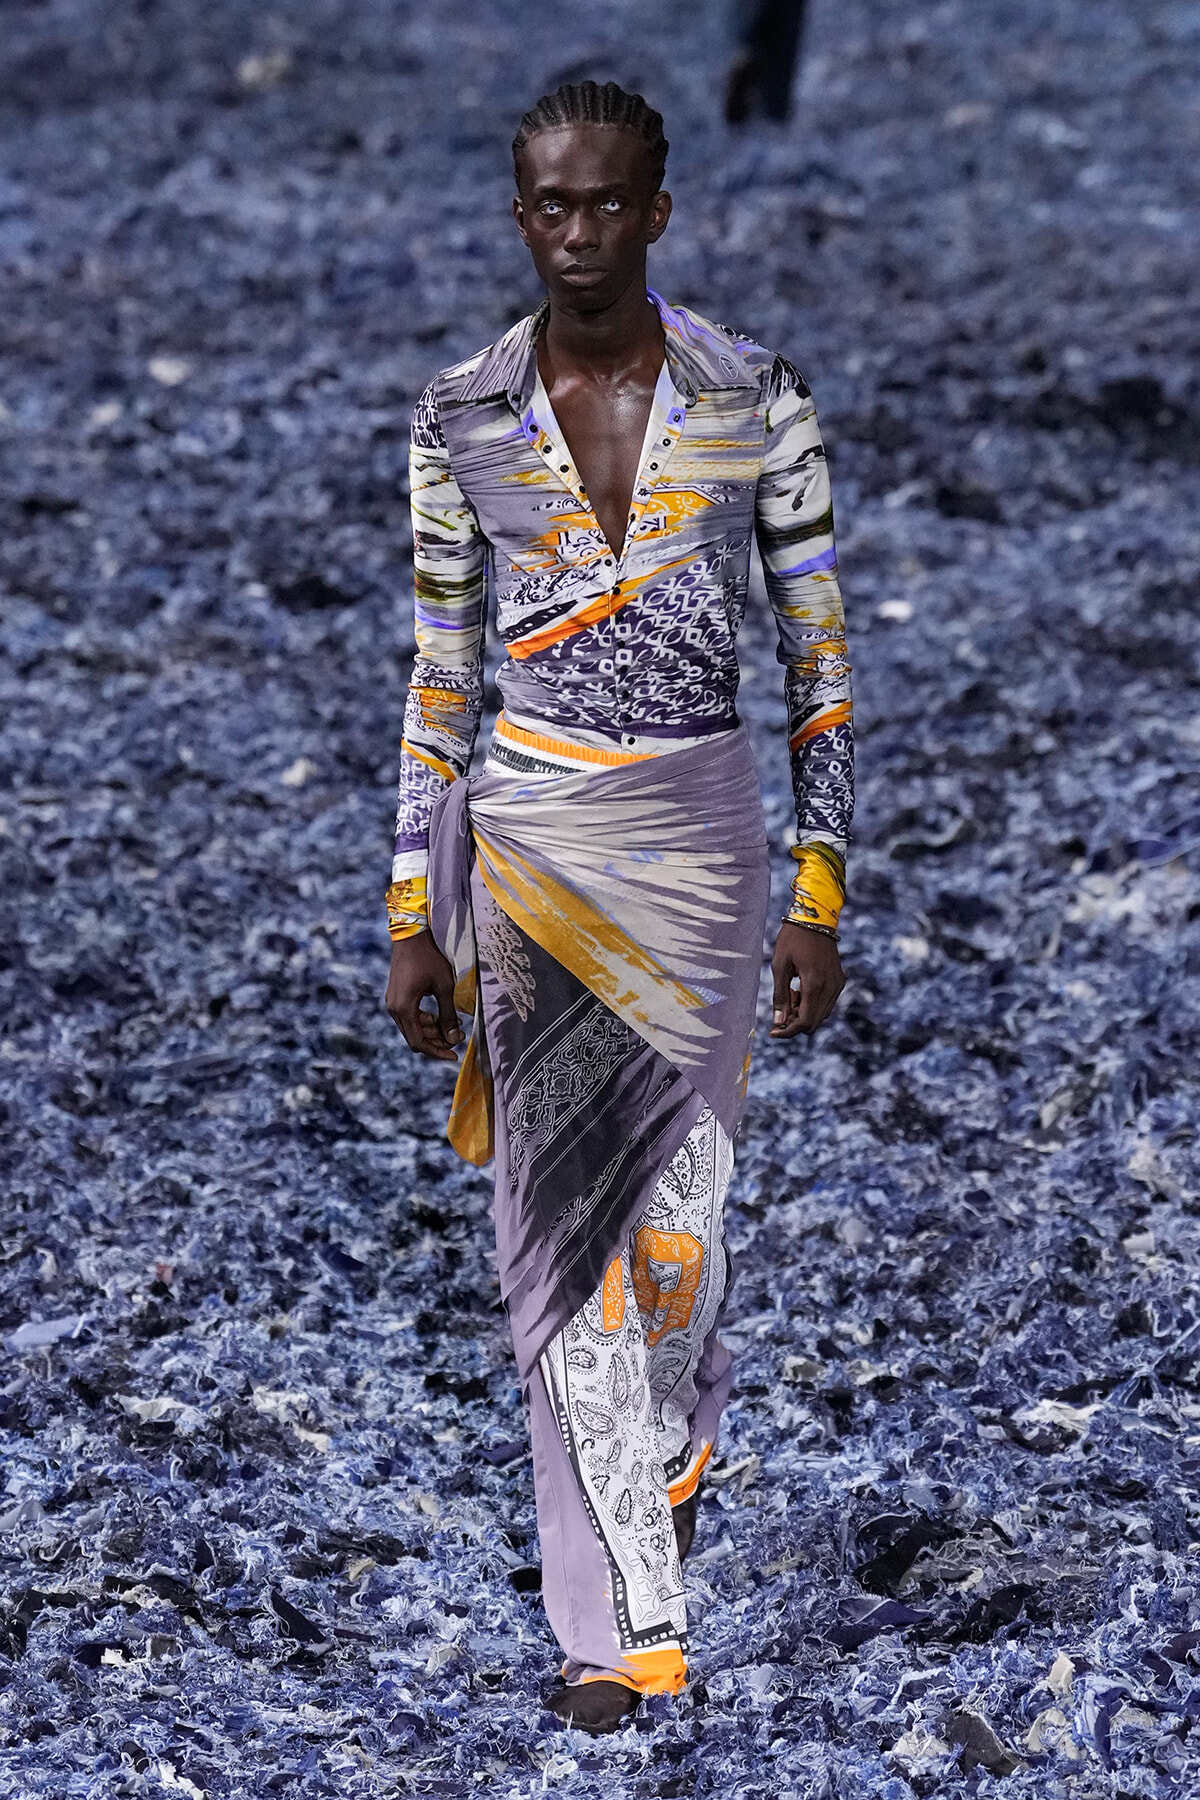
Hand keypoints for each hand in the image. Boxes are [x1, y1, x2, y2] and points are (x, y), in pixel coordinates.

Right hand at [385, 933, 463, 1062]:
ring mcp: (392, 1003)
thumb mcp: (444, 987)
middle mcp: (394, 1009)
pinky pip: (409, 1017)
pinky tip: (440, 1016)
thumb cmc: (429, 958)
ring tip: (453, 1026)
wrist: (411, 935)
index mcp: (404, 1008)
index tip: (454, 1056)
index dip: (437, 1052)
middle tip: (458, 1036)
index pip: (419, 1042)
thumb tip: (454, 1038)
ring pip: (412, 1028)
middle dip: (437, 1042)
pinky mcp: (396, 997)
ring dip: (431, 1031)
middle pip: (414, 1038)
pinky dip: (424, 1021)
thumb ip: (448, 1014)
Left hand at [770, 922, 843, 1038]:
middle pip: (814, 1022)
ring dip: (804, 1013)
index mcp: (815, 984)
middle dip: (795, 1022)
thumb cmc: (793, 938)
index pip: (805, 1022)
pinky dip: (813, 1005)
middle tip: (780, 1008)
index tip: (774, 1032)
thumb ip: (780, 995)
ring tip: (790, 994)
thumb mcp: (780, 965)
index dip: (789, 1031)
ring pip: (822, 1015)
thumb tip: (778, 1021)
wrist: (815, 918)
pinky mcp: (839, 980)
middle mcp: (831, 988)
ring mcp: (837, 984)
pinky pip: (827, 1003)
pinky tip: (800, 990)